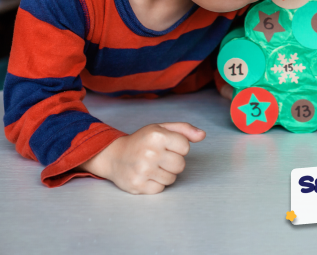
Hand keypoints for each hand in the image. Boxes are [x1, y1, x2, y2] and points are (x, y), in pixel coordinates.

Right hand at [79, 122, 205, 194]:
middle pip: (181, 165)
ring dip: (165, 174)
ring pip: (172, 179)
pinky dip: (156, 184)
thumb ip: (184, 130)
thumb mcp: (161, 128)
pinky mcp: (138, 185)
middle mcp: (150, 152)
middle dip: (173, 162)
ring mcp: (143, 170)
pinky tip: (147, 175)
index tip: (166, 146)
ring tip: (152, 166)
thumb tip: (202, 135)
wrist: (114, 156)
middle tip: (160, 157)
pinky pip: (161, 189)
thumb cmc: (141, 141)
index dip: (178, 147)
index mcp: (157, 135)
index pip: (185, 147)